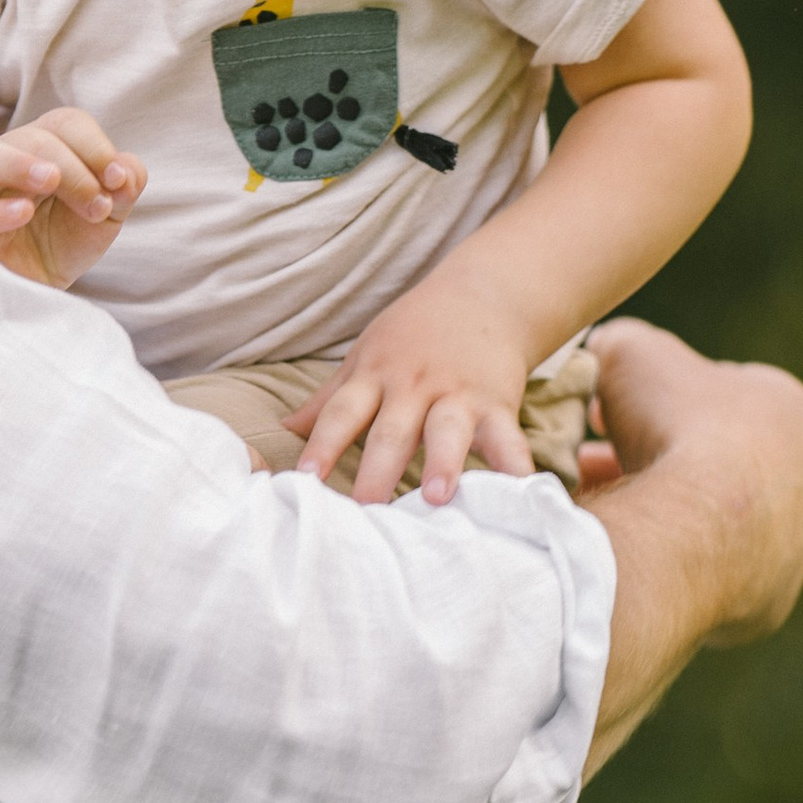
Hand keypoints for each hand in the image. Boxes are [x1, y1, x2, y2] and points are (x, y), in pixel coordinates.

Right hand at [0, 104, 144, 290]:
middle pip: (30, 138)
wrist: (41, 291)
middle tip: (97, 204)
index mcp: (42, 149)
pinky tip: (23, 213)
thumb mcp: (107, 215)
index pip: (65, 124)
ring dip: (20, 164)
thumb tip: (126, 171)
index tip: (118, 180)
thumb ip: (124, 187)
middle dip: (72, 167)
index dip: (95, 146)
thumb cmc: (66, 242)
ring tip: (51, 180)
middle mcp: (6, 162)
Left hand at [285, 268, 542, 505]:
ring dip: (442, 463)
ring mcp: (457, 394)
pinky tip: (518, 491)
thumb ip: (329, 399)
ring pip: (447, 431)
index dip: (322, 443)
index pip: (342, 412)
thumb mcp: (366, 356)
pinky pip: (507, 437)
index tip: (304, 478)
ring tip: (436, 497)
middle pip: (392, 430)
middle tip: (365, 507)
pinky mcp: (497, 402)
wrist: (484, 295)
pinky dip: (514, 464)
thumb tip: (283, 427)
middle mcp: (413, 386)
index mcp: (375, 376)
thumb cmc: (414, 334)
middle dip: (378, 469)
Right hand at [586, 318, 802, 647]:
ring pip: (721, 525)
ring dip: (671, 517)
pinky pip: (717, 579)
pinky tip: (637, 561)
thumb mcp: (628, 352)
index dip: (655, 400)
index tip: (606, 417)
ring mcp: (797, 543)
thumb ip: (618, 346)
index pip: (717, 394)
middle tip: (595, 466)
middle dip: (659, 460)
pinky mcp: (774, 600)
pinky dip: (678, 568)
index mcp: (785, 406)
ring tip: (606, 515)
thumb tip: (602, 354)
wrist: (695, 529)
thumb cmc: (670, 427)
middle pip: (718, 462)